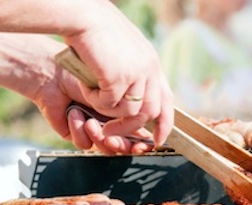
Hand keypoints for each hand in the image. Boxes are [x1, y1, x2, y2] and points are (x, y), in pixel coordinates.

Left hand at [31, 40, 155, 154]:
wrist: (54, 70)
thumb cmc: (89, 68)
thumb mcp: (122, 83)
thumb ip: (142, 101)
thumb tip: (154, 124)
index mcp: (129, 109)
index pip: (144, 134)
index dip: (147, 142)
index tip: (149, 144)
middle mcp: (114, 122)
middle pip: (127, 146)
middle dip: (123, 144)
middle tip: (113, 136)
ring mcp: (96, 129)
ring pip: (107, 149)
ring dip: (99, 135)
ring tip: (90, 121)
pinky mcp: (77, 133)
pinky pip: (85, 143)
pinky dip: (79, 128)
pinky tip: (74, 113)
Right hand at [62, 1, 172, 148]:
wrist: (82, 14)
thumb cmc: (96, 30)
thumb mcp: (124, 50)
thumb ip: (133, 70)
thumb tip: (135, 93)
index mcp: (152, 63)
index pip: (166, 101)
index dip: (165, 124)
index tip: (158, 140)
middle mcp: (150, 69)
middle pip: (150, 112)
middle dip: (130, 127)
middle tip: (111, 132)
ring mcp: (137, 73)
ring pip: (129, 111)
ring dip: (110, 115)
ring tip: (93, 103)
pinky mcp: (119, 76)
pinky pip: (109, 104)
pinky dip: (96, 102)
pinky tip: (87, 89)